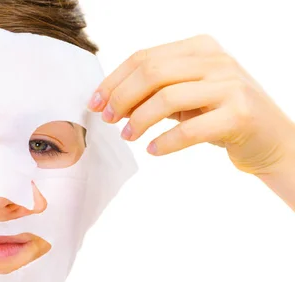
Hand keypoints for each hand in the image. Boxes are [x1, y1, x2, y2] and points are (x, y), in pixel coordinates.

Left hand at [88, 34, 294, 177]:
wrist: (269, 138)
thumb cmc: (219, 115)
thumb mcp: (187, 95)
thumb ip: (154, 92)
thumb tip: (108, 101)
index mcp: (200, 48)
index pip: (144, 57)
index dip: (114, 81)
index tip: (95, 103)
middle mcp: (216, 60)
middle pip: (152, 72)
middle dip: (122, 97)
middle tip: (108, 120)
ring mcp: (230, 85)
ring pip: (167, 97)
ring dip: (139, 120)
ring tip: (127, 136)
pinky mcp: (239, 114)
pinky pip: (190, 128)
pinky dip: (165, 141)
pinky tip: (153, 150)